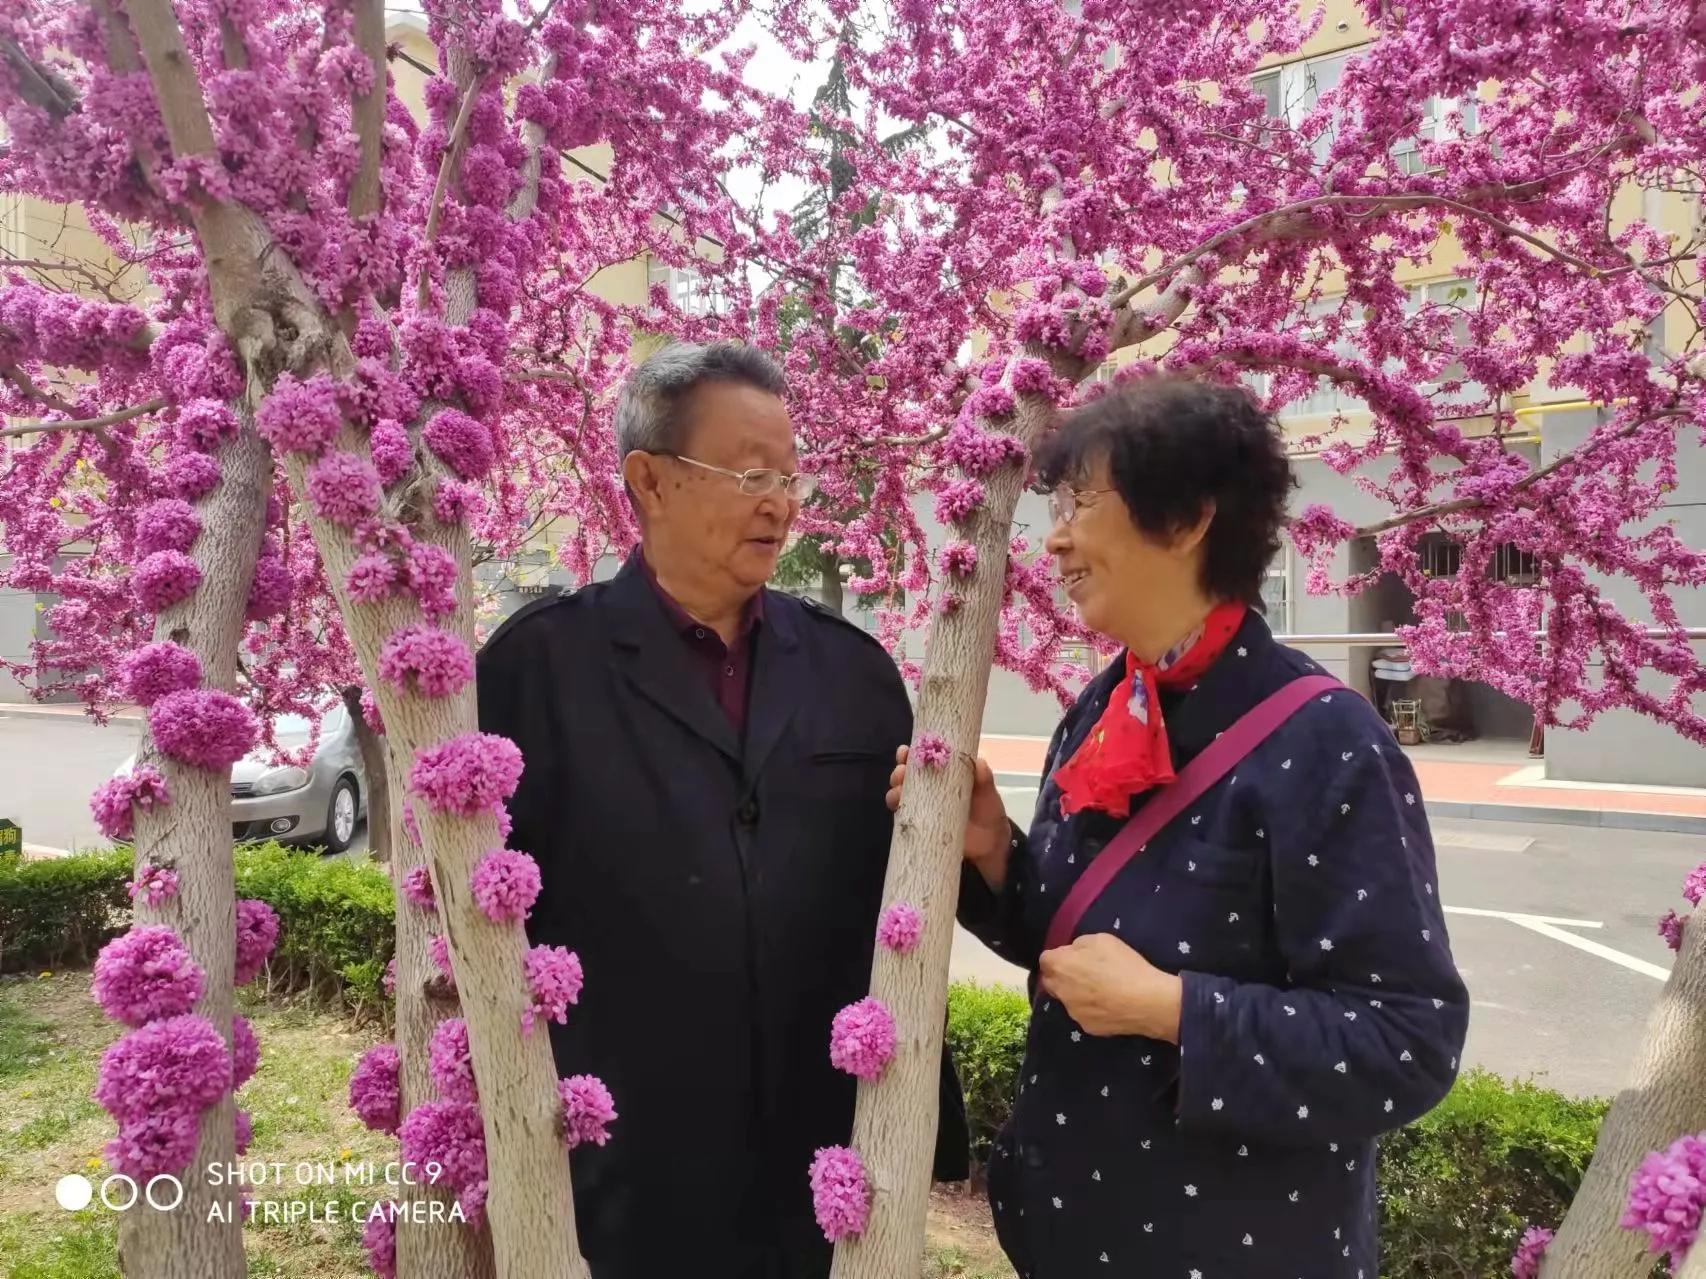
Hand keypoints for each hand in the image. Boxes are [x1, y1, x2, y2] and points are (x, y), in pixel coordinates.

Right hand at [886, 744, 1011, 886]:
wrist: (991, 842)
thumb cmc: (988, 809)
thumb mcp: (987, 791)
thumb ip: (983, 777)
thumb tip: (979, 762)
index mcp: (943, 773)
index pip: (922, 759)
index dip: (910, 754)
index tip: (905, 752)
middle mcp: (929, 788)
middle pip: (906, 776)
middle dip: (899, 772)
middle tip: (901, 773)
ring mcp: (923, 808)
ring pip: (900, 796)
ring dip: (895, 792)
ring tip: (899, 793)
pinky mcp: (921, 826)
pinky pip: (904, 818)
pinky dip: (898, 813)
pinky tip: (899, 810)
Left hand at [1038, 933, 1183, 1041]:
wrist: (1148, 1001)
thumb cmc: (1124, 965)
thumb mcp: (1101, 940)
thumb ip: (1079, 945)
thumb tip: (1072, 954)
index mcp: (1061, 967)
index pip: (1044, 960)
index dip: (1057, 957)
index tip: (1072, 957)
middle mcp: (1061, 991)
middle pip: (1051, 982)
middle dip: (1060, 976)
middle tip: (1083, 973)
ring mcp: (1073, 1012)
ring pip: (1067, 1000)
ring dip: (1075, 994)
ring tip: (1100, 991)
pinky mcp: (1087, 1028)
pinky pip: (1083, 1014)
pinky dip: (1091, 1009)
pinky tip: (1109, 1005)